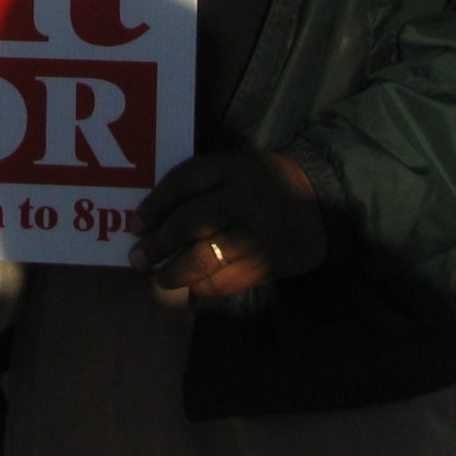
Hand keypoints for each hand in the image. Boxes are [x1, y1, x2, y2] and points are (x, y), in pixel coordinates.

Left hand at [130, 150, 324, 296]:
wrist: (320, 200)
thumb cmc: (261, 183)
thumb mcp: (232, 167)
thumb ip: (197, 184)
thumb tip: (150, 218)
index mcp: (231, 169)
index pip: (183, 183)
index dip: (154, 206)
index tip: (135, 226)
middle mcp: (243, 200)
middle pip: (190, 222)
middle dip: (158, 243)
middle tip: (138, 258)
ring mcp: (255, 234)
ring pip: (204, 259)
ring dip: (173, 273)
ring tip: (158, 278)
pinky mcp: (266, 263)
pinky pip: (224, 282)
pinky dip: (201, 288)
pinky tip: (190, 287)